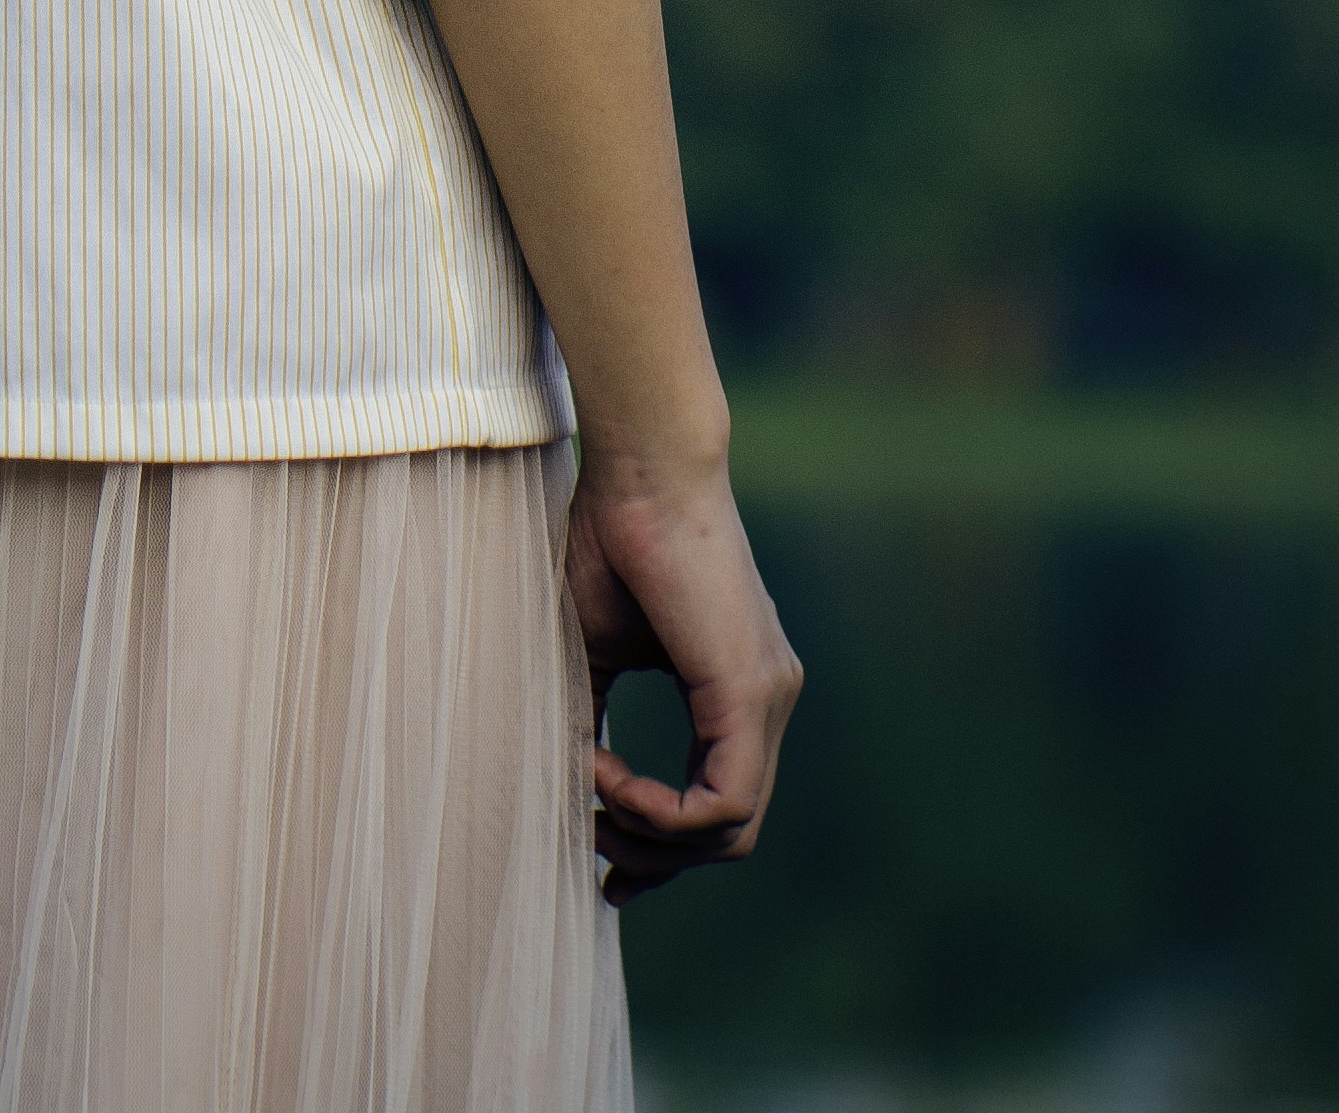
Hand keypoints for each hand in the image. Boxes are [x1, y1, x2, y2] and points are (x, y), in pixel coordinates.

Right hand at [566, 449, 802, 904]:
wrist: (640, 470)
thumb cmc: (611, 540)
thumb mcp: (595, 651)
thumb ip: (596, 717)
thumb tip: (567, 789)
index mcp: (739, 689)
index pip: (722, 804)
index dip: (663, 850)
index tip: (606, 867)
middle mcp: (769, 698)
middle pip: (730, 833)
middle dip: (654, 858)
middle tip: (591, 847)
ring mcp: (770, 696)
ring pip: (730, 831)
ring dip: (648, 835)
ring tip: (589, 791)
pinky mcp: (752, 692)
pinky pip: (721, 804)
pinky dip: (658, 811)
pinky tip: (606, 775)